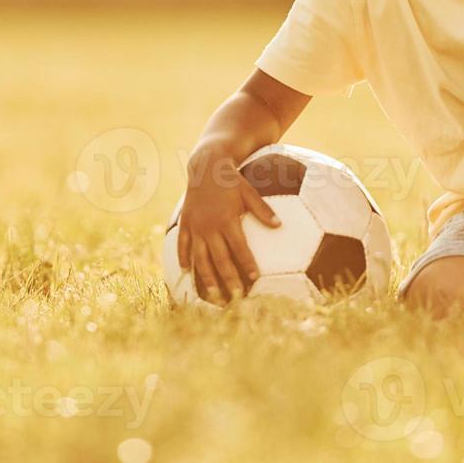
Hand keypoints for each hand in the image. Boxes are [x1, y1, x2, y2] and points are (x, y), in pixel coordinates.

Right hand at [177, 147, 280, 304]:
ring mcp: (196, 226)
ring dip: (206, 277)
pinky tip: (186, 271)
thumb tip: (280, 225)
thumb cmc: (232, 180)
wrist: (206, 166)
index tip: (254, 279)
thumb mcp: (250, 192)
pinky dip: (184, 258)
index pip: (239, 248)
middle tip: (236, 298)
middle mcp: (210, 226)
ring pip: (200, 257)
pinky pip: (183, 244)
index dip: (247, 264)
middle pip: (220, 259)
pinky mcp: (186, 223)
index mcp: (227, 220)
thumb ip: (263, 210)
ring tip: (212, 295)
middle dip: (228, 279)